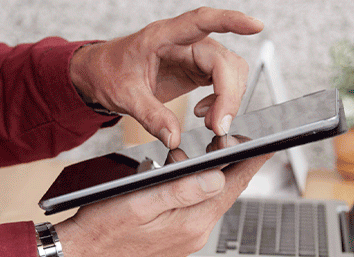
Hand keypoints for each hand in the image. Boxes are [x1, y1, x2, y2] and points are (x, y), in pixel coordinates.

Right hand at [55, 146, 270, 256]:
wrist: (79, 256)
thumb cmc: (101, 230)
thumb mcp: (140, 202)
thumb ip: (181, 191)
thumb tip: (217, 178)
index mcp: (190, 224)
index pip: (232, 187)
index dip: (250, 162)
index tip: (266, 144)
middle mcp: (194, 235)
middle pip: (226, 194)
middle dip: (234, 166)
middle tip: (237, 141)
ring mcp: (186, 240)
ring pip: (210, 201)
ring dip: (214, 179)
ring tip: (215, 154)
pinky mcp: (175, 240)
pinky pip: (196, 211)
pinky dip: (198, 192)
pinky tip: (189, 179)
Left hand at [69, 7, 263, 147]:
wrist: (99, 75)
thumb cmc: (108, 72)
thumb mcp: (123, 96)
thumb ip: (150, 116)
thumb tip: (173, 137)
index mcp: (163, 36)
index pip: (201, 21)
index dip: (230, 20)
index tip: (254, 26)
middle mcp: (184, 42)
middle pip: (223, 61)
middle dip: (229, 94)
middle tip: (218, 126)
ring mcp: (193, 56)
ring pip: (230, 71)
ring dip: (228, 99)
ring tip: (210, 122)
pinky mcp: (196, 71)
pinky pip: (223, 83)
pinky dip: (222, 102)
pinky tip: (204, 115)